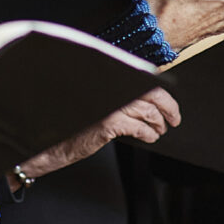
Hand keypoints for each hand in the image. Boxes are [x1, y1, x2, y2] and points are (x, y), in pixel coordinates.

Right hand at [19, 87, 181, 180]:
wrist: (49, 143)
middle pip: (150, 93)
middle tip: (174, 119)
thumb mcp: (93, 106)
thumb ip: (113, 98)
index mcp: (106, 82)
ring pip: (147, 111)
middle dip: (168, 107)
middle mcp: (108, 89)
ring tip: (160, 130)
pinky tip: (149, 137)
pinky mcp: (107, 124)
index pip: (141, 80)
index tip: (168, 103)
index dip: (160, 92)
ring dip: (158, 123)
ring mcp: (108, 106)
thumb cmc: (68, 126)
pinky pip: (138, 127)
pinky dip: (148, 133)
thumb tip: (141, 101)